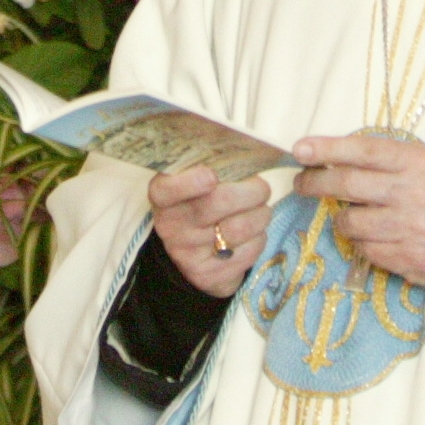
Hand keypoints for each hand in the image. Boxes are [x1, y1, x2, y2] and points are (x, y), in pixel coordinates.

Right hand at [146, 166, 272, 298]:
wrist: (192, 256)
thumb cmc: (200, 205)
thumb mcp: (192, 183)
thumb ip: (210, 164)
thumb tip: (245, 148)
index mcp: (163, 198)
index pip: (168, 190)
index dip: (190, 182)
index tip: (211, 176)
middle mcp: (171, 227)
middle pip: (218, 204)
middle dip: (251, 192)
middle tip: (261, 188)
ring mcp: (188, 254)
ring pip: (239, 228)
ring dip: (261, 215)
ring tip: (261, 210)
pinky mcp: (208, 276)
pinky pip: (248, 252)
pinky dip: (259, 238)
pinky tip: (253, 234)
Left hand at [289, 134, 424, 290]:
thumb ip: (388, 159)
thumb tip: (335, 157)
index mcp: (418, 163)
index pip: (362, 151)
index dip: (327, 149)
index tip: (300, 149)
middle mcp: (412, 194)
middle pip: (347, 184)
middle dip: (315, 182)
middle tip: (302, 183)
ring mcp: (409, 229)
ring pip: (350, 222)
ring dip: (340, 218)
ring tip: (345, 214)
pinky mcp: (408, 259)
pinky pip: (366, 249)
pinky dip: (362, 241)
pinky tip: (371, 235)